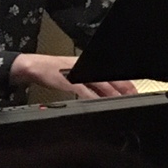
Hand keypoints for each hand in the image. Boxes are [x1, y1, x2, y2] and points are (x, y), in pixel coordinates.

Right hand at [10, 53, 133, 100]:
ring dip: (112, 94)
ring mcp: (78, 73)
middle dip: (123, 89)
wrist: (34, 67)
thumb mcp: (76, 73)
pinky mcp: (68, 81)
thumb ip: (90, 83)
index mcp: (89, 64)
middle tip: (133, 98)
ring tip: (121, 101)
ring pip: (100, 84)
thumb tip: (104, 94)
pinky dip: (93, 97)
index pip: (111, 74)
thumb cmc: (54, 71)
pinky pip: (84, 90)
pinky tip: (99, 103)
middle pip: (110, 79)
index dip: (125, 83)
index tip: (133, 92)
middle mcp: (86, 67)